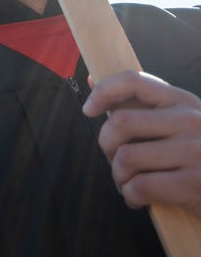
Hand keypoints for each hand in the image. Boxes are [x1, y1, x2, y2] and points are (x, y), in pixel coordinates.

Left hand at [83, 70, 200, 217]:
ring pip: (126, 157)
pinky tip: (138, 199)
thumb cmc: (200, 159)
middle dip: (107, 146)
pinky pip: (140, 186)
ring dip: (118, 176)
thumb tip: (92, 78)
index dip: (103, 92)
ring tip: (127, 183)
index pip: (134, 80)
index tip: (89, 109)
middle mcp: (191, 120)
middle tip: (117, 161)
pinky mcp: (194, 183)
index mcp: (185, 101)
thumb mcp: (181, 124)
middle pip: (120, 123)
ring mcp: (195, 151)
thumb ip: (142, 105)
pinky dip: (131, 196)